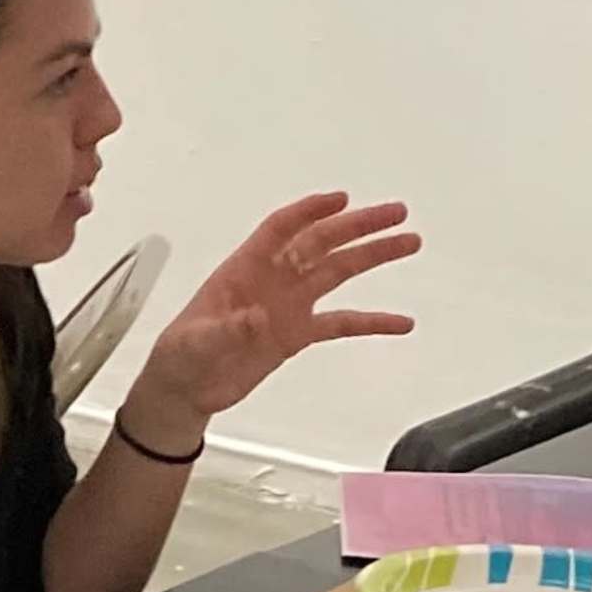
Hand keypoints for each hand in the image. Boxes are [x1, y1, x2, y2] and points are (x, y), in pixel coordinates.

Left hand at [120, 192, 421, 446]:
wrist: (185, 390)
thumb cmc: (181, 356)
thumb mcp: (196, 342)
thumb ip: (227, 330)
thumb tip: (258, 319)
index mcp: (244, 269)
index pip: (281, 230)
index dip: (309, 212)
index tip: (341, 200)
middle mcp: (273, 279)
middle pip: (321, 243)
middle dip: (358, 226)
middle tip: (397, 213)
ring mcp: (289, 304)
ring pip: (338, 272)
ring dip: (372, 256)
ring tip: (409, 242)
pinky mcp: (297, 334)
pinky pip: (341, 323)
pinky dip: (372, 321)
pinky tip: (402, 322)